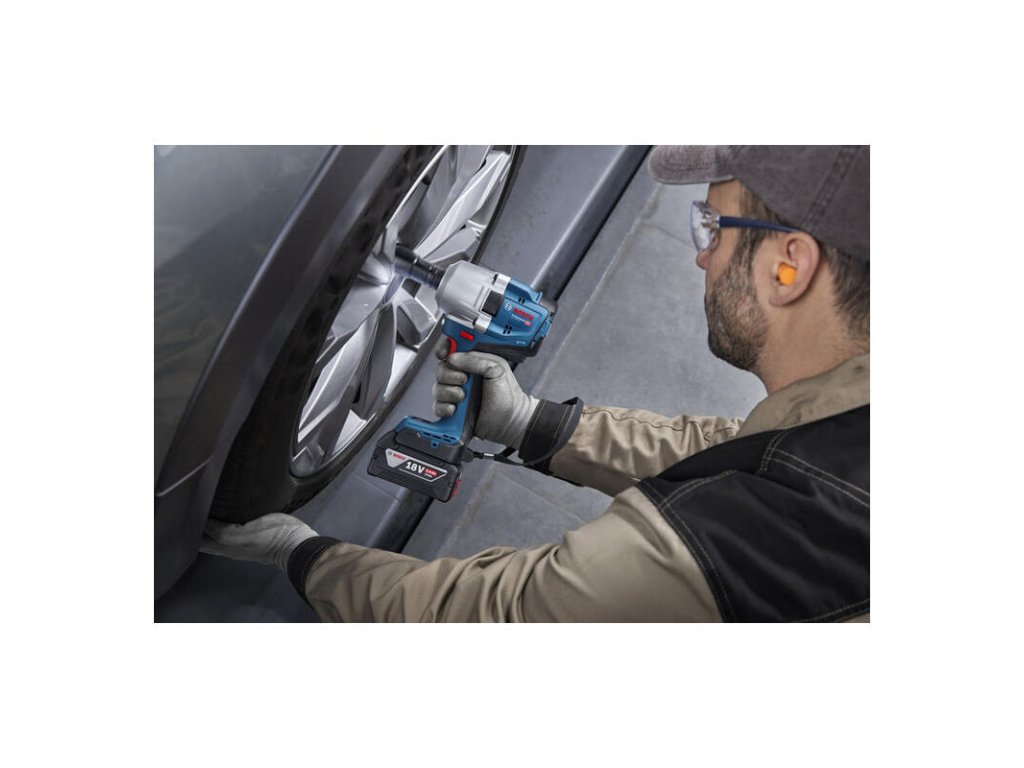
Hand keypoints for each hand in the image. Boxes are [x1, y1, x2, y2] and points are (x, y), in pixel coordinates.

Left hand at [200, 513, 318, 570]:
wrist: (297, 543)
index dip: (191, 526)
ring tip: (204, 505)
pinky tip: (225, 509)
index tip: (186, 509)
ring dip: (210, 521)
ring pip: (217, 531)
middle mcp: (230, 546)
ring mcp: (242, 540)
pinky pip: (231, 525)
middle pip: (206, 536)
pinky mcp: (253, 532)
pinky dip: (223, 518)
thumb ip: (221, 532)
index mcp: (225, 547)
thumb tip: (203, 522)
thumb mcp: (242, 536)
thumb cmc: (271, 538)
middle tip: (192, 506)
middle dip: (197, 524)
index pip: (199, 538)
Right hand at [432, 337, 539, 448]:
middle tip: (463, 380)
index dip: (444, 348)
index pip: (452, 349)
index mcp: (473, 363)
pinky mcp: (452, 410)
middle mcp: (462, 377)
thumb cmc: (508, 397)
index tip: (443, 353)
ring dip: (448, 392)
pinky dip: (443, 408)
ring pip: (437, 388)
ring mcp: (455, 393)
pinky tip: (455, 410)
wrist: (510, 422)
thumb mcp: (497, 370)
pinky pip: (437, 407)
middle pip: (440, 369)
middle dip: (449, 375)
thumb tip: (454, 358)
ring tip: (463, 397)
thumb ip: (476, 360)